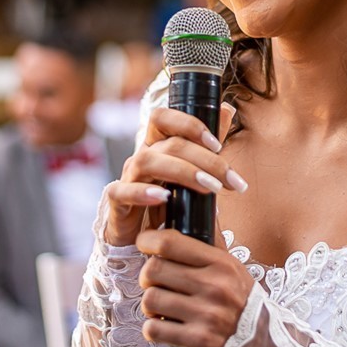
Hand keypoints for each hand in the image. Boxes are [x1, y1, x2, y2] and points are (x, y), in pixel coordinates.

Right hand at [104, 103, 243, 246]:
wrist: (144, 236)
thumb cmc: (169, 200)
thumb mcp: (192, 172)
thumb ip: (207, 144)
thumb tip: (226, 109)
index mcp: (157, 145)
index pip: (163, 118)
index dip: (190, 124)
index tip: (218, 145)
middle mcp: (142, 156)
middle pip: (168, 144)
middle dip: (205, 160)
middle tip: (229, 180)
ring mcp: (128, 177)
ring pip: (146, 161)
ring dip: (182, 172)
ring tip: (209, 188)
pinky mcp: (117, 202)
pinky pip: (123, 191)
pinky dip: (142, 192)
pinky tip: (164, 198)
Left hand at [136, 227, 253, 346]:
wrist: (262, 344)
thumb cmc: (242, 301)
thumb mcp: (232, 267)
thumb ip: (211, 242)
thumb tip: (199, 208)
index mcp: (221, 263)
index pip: (170, 242)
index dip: (148, 240)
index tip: (144, 244)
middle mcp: (214, 287)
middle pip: (153, 270)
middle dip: (147, 276)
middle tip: (155, 281)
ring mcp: (206, 315)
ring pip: (150, 299)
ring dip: (150, 304)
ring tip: (162, 306)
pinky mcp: (198, 341)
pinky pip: (154, 329)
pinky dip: (154, 328)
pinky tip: (166, 325)